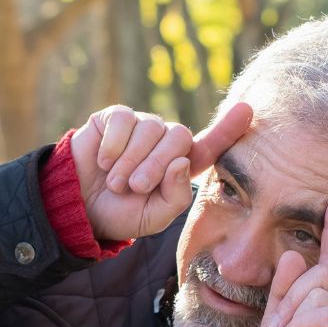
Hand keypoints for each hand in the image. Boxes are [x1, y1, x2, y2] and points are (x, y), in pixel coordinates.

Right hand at [70, 101, 251, 242]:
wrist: (80, 208)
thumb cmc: (121, 213)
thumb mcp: (154, 217)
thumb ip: (176, 196)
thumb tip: (182, 161)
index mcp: (181, 166)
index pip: (210, 146)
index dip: (228, 128)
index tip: (246, 110)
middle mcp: (165, 142)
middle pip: (178, 137)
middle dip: (156, 165)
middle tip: (136, 187)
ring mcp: (141, 126)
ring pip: (150, 129)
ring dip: (131, 160)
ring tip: (116, 182)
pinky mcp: (116, 118)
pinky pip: (124, 120)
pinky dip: (114, 145)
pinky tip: (104, 161)